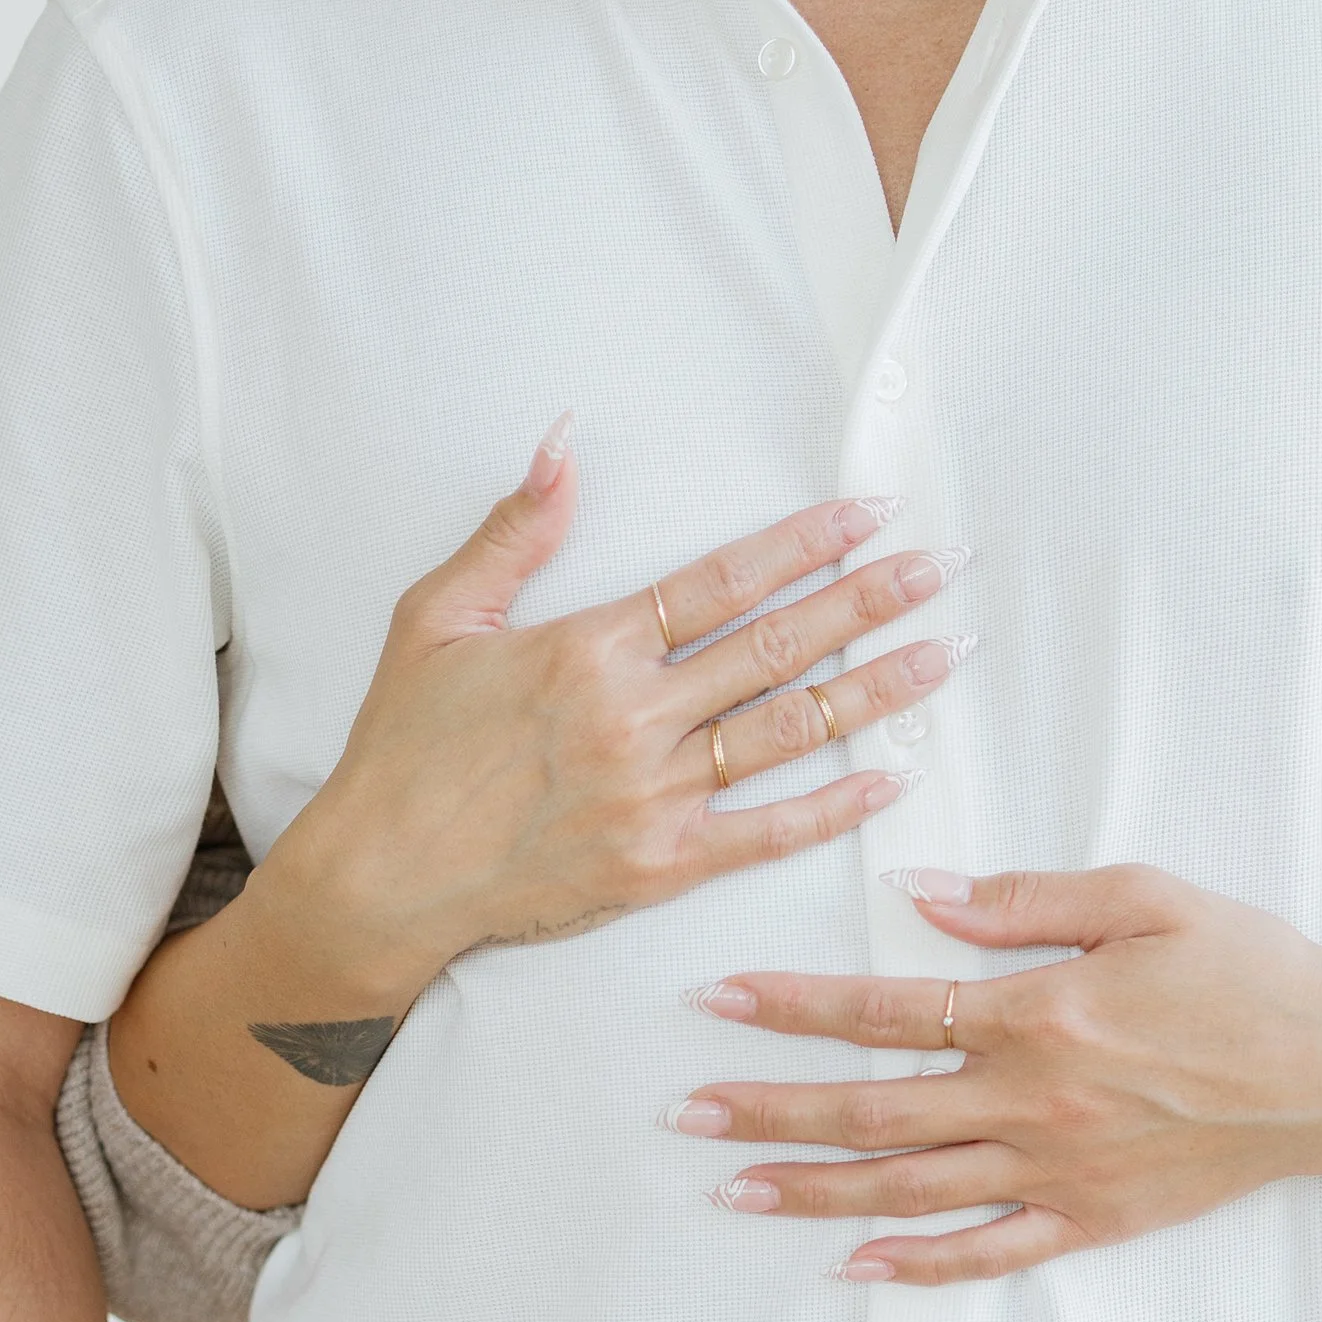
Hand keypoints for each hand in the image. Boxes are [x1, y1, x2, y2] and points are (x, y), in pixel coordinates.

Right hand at [257, 425, 967, 1003]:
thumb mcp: (437, 617)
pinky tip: (888, 776)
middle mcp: (632, 717)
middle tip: (937, 569)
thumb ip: (514, 532)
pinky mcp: (659, 866)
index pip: (722, 582)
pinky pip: (767, 832)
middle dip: (867, 602)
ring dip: (872, 689)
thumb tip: (564, 443)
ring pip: (788, 731)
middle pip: (776, 647)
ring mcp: (652, 795)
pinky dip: (833, 807)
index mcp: (588, 648)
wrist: (380, 878)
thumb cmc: (403, 748)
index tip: (868, 515)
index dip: (803, 544)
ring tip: (940, 652)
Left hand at [676, 863, 1321, 1281]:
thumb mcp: (1145, 897)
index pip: (886, 1008)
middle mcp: (1035, 1102)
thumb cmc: (1253, 969)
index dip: (793, 1005)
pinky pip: (986, 1255)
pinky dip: (914, 1264)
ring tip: (727, 1186)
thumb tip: (916, 893)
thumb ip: (1023, 897)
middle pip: (871, 1110)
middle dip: (767, 1108)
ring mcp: (1060, 1174)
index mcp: (1040, 1012)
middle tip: (683, 1109)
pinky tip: (849, 1262)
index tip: (717, 999)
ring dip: (809, 1189)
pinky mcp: (1093, 1222)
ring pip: (907, 1190)